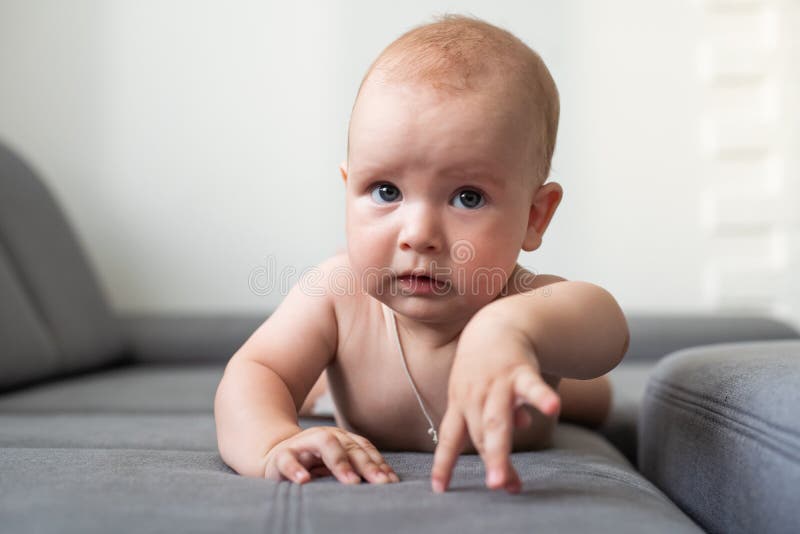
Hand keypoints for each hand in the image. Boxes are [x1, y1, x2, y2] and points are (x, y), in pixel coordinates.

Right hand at [263, 426, 399, 484]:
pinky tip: (304, 480)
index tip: (390, 480)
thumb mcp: (336, 464)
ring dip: (340, 463)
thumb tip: (386, 481)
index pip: (364, 448)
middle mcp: (326, 437)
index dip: (378, 463)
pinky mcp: (282, 455)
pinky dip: (296, 469)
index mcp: (341, 439)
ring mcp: (305, 444)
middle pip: (350, 447)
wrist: (275, 456)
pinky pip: (289, 460)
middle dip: (367, 464)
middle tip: (380, 482)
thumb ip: (356, 469)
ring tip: (351, 482)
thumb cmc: (312, 464)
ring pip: (325, 444)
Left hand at [431, 310, 560, 493]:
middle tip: (497, 486)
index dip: (443, 463)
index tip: (440, 490)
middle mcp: (474, 396)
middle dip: (490, 460)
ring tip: (506, 478)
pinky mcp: (520, 370)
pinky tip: (553, 408)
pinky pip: (531, 385)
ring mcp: (496, 384)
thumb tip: (521, 425)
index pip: (449, 437)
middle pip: (479, 433)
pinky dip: (540, 397)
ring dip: (500, 449)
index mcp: (460, 403)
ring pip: (497, 421)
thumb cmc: (485, 366)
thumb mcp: (481, 392)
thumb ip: (494, 416)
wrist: (496, 323)